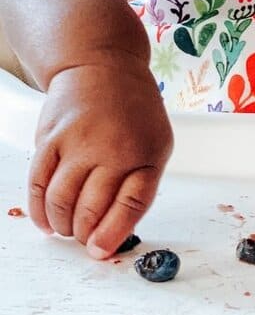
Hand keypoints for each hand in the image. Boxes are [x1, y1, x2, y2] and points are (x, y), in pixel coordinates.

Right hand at [29, 56, 172, 258]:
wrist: (102, 64)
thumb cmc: (134, 111)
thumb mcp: (157, 144)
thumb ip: (140, 185)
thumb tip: (114, 232)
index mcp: (145, 153)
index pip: (130, 204)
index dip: (113, 233)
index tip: (101, 251)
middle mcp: (110, 148)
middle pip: (90, 208)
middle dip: (84, 235)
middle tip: (84, 240)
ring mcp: (76, 142)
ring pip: (60, 201)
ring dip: (62, 225)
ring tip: (68, 229)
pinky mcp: (49, 138)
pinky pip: (37, 183)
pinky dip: (39, 209)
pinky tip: (46, 221)